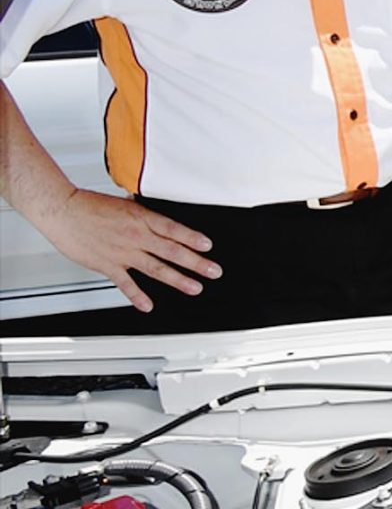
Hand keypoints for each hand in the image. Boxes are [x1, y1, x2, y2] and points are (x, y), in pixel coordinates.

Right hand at [26, 188, 217, 312]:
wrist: (62, 211)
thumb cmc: (89, 205)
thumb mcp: (123, 203)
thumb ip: (141, 213)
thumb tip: (153, 215)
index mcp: (141, 218)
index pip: (174, 229)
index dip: (193, 238)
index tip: (208, 246)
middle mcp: (136, 236)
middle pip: (173, 251)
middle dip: (196, 263)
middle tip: (213, 271)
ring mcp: (123, 252)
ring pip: (156, 268)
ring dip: (178, 280)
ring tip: (195, 288)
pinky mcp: (108, 264)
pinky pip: (126, 283)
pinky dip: (137, 296)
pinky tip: (148, 305)